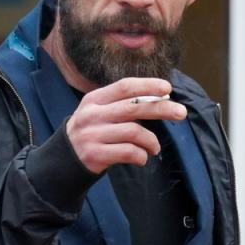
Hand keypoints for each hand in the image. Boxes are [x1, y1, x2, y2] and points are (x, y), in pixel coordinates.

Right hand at [65, 77, 186, 174]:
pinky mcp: (95, 154)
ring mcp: (92, 135)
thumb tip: (161, 98)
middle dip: (161, 108)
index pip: (124, 86)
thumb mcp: (99, 112)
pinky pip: (128, 152)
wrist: (64, 159)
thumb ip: (122, 105)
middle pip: (133, 107)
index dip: (147, 85)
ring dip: (151, 141)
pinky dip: (141, 155)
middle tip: (180, 113)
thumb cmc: (92, 132)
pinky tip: (142, 158)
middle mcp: (92, 115)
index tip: (167, 88)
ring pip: (133, 132)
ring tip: (155, 147)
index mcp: (94, 99)